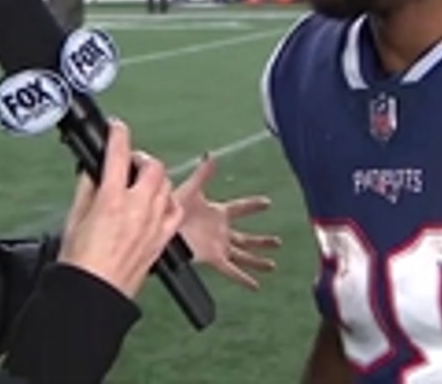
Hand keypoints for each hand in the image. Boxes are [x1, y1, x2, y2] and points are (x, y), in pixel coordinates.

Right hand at [57, 120, 183, 299]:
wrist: (93, 295)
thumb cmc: (79, 264)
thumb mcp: (73, 218)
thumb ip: (86, 189)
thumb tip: (92, 171)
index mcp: (111, 200)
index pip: (119, 154)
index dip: (119, 134)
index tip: (117, 127)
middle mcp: (137, 209)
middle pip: (152, 167)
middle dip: (141, 159)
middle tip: (129, 162)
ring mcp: (154, 224)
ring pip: (166, 186)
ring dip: (155, 178)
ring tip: (141, 183)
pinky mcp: (162, 240)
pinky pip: (175, 210)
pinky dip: (168, 201)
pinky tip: (159, 203)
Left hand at [174, 153, 280, 289]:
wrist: (163, 230)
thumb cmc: (175, 209)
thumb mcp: (192, 190)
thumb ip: (203, 174)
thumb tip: (211, 155)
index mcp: (218, 214)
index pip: (240, 208)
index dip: (253, 205)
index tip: (267, 202)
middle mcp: (221, 232)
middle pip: (246, 237)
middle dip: (262, 240)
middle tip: (278, 242)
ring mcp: (219, 246)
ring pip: (244, 255)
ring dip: (257, 260)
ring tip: (272, 265)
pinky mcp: (214, 258)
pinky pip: (232, 270)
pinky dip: (244, 278)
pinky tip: (255, 285)